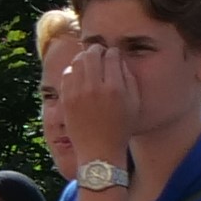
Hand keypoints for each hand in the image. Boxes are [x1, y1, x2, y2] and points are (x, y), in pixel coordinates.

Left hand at [51, 41, 135, 172]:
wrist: (99, 150)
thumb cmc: (120, 128)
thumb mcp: (134, 104)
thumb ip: (130, 79)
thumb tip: (119, 60)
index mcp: (115, 88)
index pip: (112, 56)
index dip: (113, 52)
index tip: (113, 54)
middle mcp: (95, 88)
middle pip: (92, 54)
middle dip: (97, 49)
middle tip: (99, 52)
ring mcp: (78, 93)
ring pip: (77, 61)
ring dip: (84, 57)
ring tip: (89, 61)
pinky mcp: (66, 99)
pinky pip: (67, 74)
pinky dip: (73, 70)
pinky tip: (79, 74)